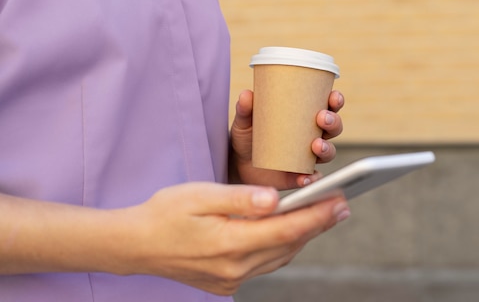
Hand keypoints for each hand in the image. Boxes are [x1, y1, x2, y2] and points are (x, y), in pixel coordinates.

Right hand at [125, 182, 348, 294]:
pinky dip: (282, 248)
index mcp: (230, 243)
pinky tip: (289, 232)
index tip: (342, 201)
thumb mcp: (199, 195)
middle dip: (318, 224)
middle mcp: (234, 268)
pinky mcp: (226, 284)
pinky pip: (265, 265)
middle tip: (342, 204)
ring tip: (322, 216)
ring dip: (302, 237)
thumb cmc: (165, 212)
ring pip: (280, 257)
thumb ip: (239, 199)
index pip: (287, 229)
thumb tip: (276, 199)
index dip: (318, 215)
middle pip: (289, 244)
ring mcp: (231, 280)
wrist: (134, 245)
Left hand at [229, 89, 344, 189]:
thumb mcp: (245, 121)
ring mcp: (308, 157)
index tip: (333, 97)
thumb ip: (245, 109)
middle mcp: (312, 136)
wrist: (238, 165)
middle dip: (333, 122)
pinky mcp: (301, 176)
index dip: (335, 101)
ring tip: (316, 146)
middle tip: (321, 119)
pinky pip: (312, 178)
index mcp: (304, 117)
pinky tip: (305, 177)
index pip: (327, 106)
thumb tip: (246, 94)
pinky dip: (312, 178)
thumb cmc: (247, 137)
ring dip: (327, 148)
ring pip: (328, 152)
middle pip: (333, 128)